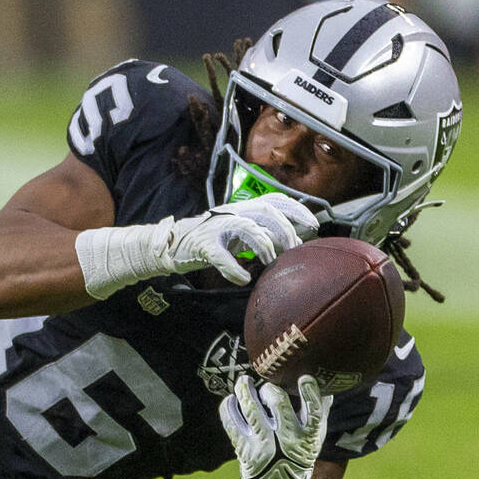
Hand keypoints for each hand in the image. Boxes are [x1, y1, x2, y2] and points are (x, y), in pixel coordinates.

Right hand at [75, 194, 318, 298]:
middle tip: (295, 248)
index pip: (273, 199)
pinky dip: (233, 268)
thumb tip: (289, 240)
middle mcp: (229, 213)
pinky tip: (242, 279)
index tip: (313, 225)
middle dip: (286, 228)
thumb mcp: (234, 235)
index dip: (295, 209)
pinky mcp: (200, 245)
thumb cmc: (203, 242)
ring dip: (264, 244)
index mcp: (239, 209)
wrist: (165, 247)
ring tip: (271, 261)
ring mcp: (214, 228)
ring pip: (246, 227)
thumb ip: (258, 233)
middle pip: (265, 210)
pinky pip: (220, 255)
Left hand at [220, 374, 331, 478]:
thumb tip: (327, 387)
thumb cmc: (298, 460)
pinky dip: (228, 406)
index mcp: (307, 437)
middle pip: (277, 402)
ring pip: (251, 408)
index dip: (309, 392)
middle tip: (266, 386)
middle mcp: (285, 439)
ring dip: (244, 389)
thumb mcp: (314, 441)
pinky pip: (231, 421)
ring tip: (243, 382)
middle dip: (269, 388)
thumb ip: (320, 414)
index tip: (304, 378)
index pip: (313, 410)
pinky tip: (231, 399)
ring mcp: (262, 444)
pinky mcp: (243, 448)